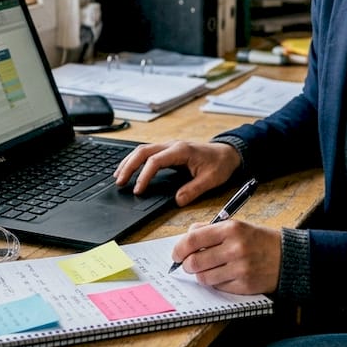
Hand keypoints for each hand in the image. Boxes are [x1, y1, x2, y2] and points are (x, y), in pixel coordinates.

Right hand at [113, 140, 239, 205]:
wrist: (228, 153)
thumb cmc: (220, 164)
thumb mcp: (211, 179)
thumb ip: (194, 190)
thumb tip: (177, 200)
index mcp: (181, 151)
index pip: (155, 160)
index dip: (144, 175)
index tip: (138, 190)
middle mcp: (172, 146)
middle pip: (143, 151)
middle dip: (129, 166)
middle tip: (119, 182)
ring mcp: (169, 146)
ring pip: (142, 150)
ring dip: (129, 162)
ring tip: (118, 177)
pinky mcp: (168, 151)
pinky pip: (147, 153)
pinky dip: (135, 160)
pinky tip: (129, 169)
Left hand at [172, 220, 280, 294]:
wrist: (286, 256)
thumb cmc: (257, 240)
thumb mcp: (236, 226)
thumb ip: (209, 229)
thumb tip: (186, 237)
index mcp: (230, 229)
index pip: (192, 240)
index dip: (179, 249)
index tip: (176, 254)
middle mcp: (235, 248)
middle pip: (194, 262)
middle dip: (186, 265)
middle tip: (188, 264)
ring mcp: (240, 268)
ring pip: (203, 278)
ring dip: (201, 275)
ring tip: (208, 270)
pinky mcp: (244, 285)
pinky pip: (218, 287)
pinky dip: (216, 283)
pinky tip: (223, 275)